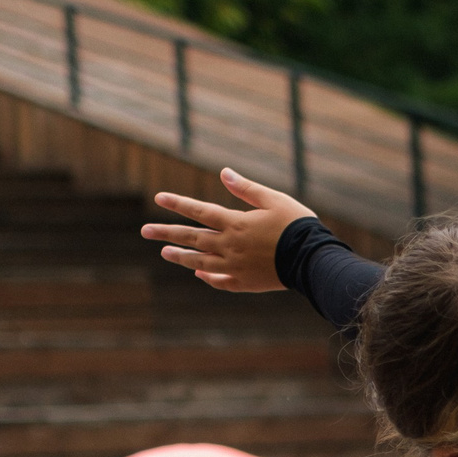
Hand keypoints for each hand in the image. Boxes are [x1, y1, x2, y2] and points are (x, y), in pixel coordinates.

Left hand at [141, 167, 309, 291]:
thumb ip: (246, 189)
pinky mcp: (245, 283)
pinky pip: (220, 281)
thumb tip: (223, 173)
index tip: (158, 199)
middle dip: (166, 233)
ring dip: (181, 257)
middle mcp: (230, 246)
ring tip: (164, 253)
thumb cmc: (296, 225)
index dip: (178, 204)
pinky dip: (208, 278)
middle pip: (192, 238)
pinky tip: (199, 275)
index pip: (199, 211)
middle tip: (144, 231)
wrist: (312, 260)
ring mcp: (235, 267)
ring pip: (201, 262)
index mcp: (235, 223)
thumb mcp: (273, 199)